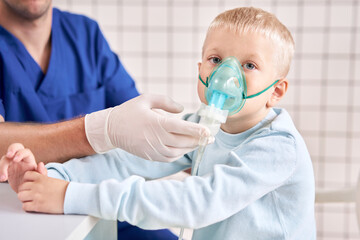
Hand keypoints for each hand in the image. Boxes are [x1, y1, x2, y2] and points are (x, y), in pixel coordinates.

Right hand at [0, 143, 43, 191]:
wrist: (26, 190)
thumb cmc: (33, 182)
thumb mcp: (38, 178)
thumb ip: (41, 172)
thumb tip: (41, 163)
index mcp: (29, 159)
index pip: (25, 151)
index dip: (20, 153)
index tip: (16, 159)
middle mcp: (20, 159)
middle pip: (15, 147)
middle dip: (11, 149)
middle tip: (8, 155)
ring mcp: (11, 162)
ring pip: (5, 159)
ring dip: (2, 167)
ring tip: (3, 178)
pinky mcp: (5, 168)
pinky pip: (0, 167)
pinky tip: (1, 179)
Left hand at [17, 170, 67, 213]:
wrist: (71, 197)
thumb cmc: (63, 189)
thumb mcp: (52, 178)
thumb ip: (43, 173)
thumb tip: (39, 164)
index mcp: (41, 178)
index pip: (26, 175)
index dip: (27, 180)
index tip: (31, 184)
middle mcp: (37, 186)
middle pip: (21, 187)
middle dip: (25, 191)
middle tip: (30, 194)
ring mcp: (36, 196)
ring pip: (20, 196)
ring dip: (25, 199)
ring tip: (31, 200)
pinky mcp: (37, 206)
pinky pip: (24, 206)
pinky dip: (28, 207)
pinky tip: (34, 206)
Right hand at [85, 94, 211, 161]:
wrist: (111, 129)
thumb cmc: (129, 111)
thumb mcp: (146, 99)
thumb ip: (166, 101)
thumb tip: (182, 109)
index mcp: (157, 123)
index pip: (182, 128)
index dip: (197, 130)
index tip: (209, 131)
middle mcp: (157, 138)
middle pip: (183, 142)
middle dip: (199, 140)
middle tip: (210, 138)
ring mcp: (153, 149)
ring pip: (178, 152)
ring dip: (190, 148)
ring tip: (200, 142)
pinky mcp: (150, 156)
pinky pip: (169, 158)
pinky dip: (179, 154)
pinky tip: (184, 148)